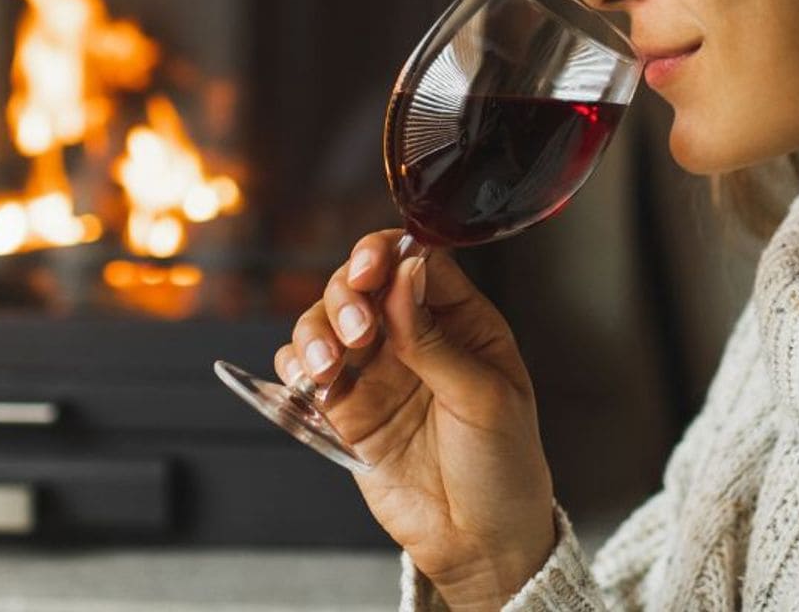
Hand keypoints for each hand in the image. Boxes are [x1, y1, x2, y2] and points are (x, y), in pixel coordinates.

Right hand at [274, 230, 555, 610]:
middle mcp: (413, 334)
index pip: (416, 260)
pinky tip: (307, 381)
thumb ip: (436, 339)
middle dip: (348, 295)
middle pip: (362, 282)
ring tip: (328, 366)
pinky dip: (295, 365)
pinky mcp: (347, 407)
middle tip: (357, 332)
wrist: (480, 544)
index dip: (386, 254)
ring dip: (316, 330)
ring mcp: (376, 369)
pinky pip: (306, 369)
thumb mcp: (484, 398)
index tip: (369, 270)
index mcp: (461, 319)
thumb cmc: (503, 467)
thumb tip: (406, 272)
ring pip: (326, 319)